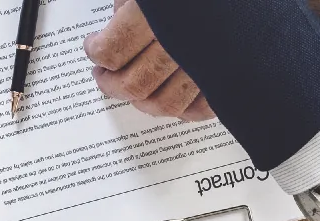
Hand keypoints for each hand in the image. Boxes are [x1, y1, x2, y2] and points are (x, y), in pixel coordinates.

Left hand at [83, 0, 213, 120]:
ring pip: (165, 104)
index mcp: (158, 16)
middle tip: (104, 76)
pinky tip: (168, 97)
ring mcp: (206, 66)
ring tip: (131, 88)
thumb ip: (129, 2)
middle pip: (135, 84)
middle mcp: (182, 45)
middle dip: (112, 84)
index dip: (96, 52)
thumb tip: (117, 22)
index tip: (94, 46)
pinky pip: (200, 110)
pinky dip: (182, 111)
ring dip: (141, 101)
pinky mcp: (225, 78)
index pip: (112, 51)